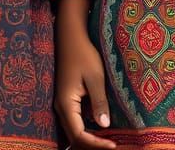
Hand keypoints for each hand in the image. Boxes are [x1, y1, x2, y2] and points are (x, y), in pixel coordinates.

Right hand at [54, 29, 115, 149]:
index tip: (113, 145)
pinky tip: (102, 126)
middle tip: (113, 145)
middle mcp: (61, 108)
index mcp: (66, 104)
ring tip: (110, 140)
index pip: (79, 136)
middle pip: (75, 138)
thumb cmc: (83, 53)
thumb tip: (104, 126)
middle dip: (93, 145)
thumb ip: (99, 102)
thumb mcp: (95, 77)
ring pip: (75, 131)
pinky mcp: (68, 99)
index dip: (96, 144)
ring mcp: (63, 104)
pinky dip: (88, 128)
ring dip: (90, 138)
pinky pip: (76, 121)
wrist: (70, 36)